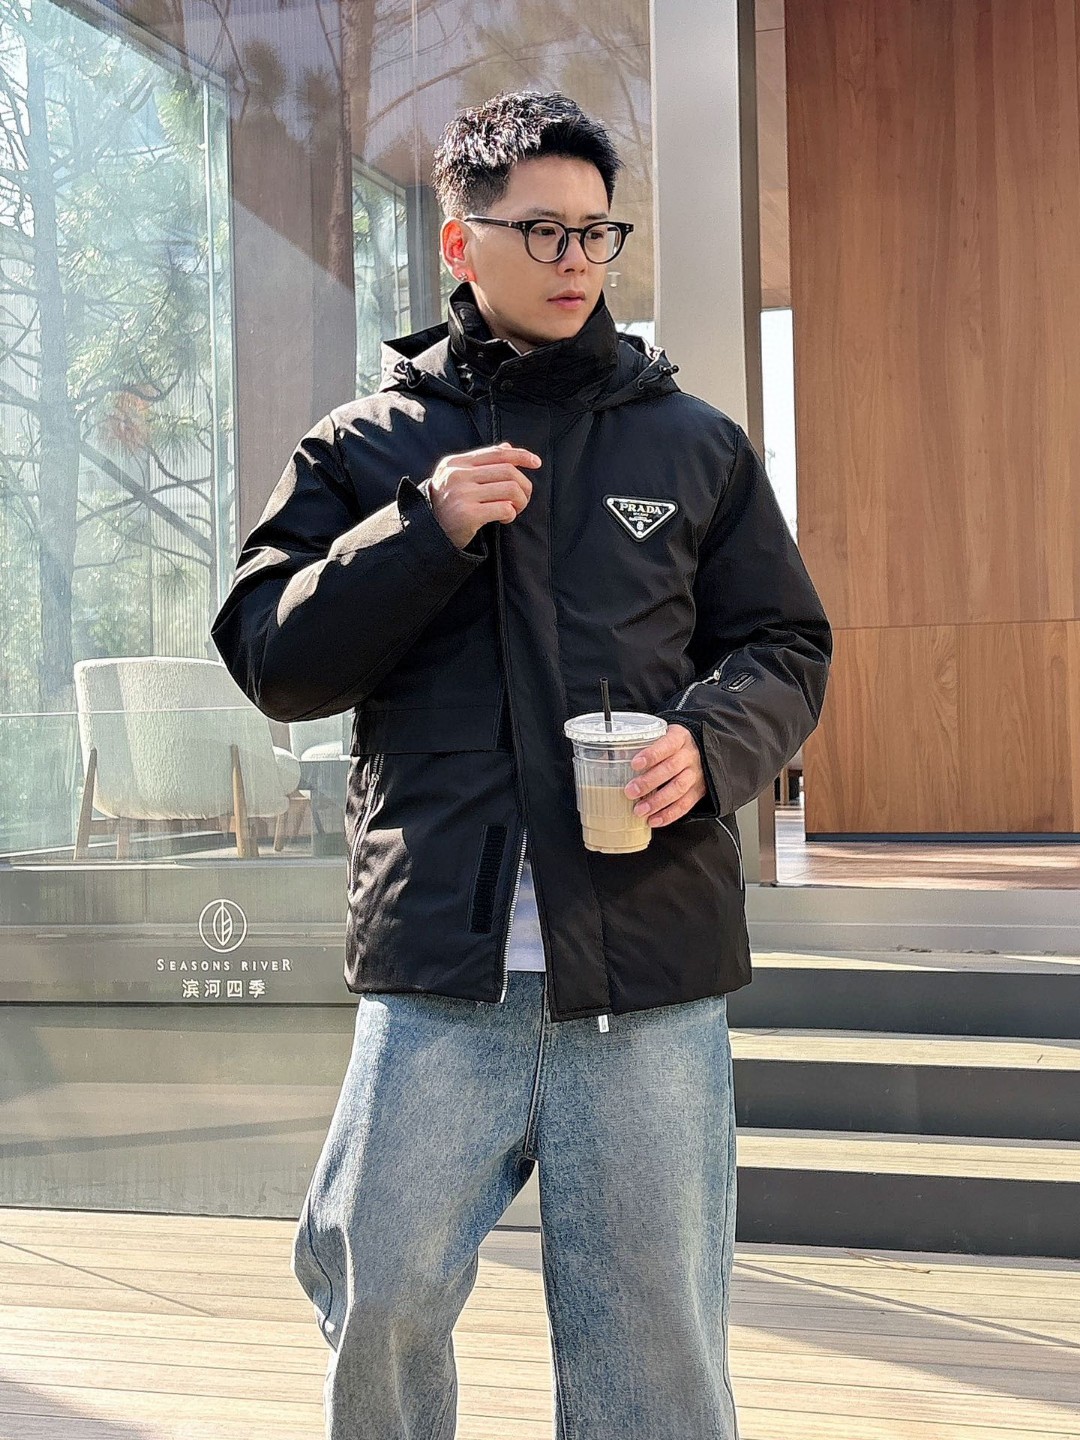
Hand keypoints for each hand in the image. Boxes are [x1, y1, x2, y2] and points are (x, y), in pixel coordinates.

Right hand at [427, 442, 541, 549]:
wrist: (428, 534)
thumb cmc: (447, 506)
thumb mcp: (457, 479)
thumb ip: (481, 463)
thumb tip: (507, 447)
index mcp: (456, 463)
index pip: (496, 453)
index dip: (520, 455)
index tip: (536, 462)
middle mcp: (457, 475)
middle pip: (508, 471)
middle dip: (524, 485)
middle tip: (523, 499)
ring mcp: (462, 494)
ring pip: (510, 489)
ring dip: (520, 501)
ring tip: (514, 509)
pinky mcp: (468, 515)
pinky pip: (504, 508)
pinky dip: (511, 514)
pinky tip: (504, 518)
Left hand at [624, 723, 706, 826]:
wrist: (701, 750)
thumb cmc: (671, 745)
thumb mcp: (659, 737)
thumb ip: (638, 745)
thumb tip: (604, 756)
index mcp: (679, 738)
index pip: (667, 745)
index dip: (651, 755)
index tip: (634, 764)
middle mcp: (689, 755)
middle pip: (671, 768)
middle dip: (649, 782)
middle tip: (630, 792)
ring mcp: (695, 774)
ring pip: (678, 788)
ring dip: (657, 802)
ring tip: (640, 810)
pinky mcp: (698, 791)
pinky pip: (685, 804)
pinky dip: (669, 814)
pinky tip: (654, 820)